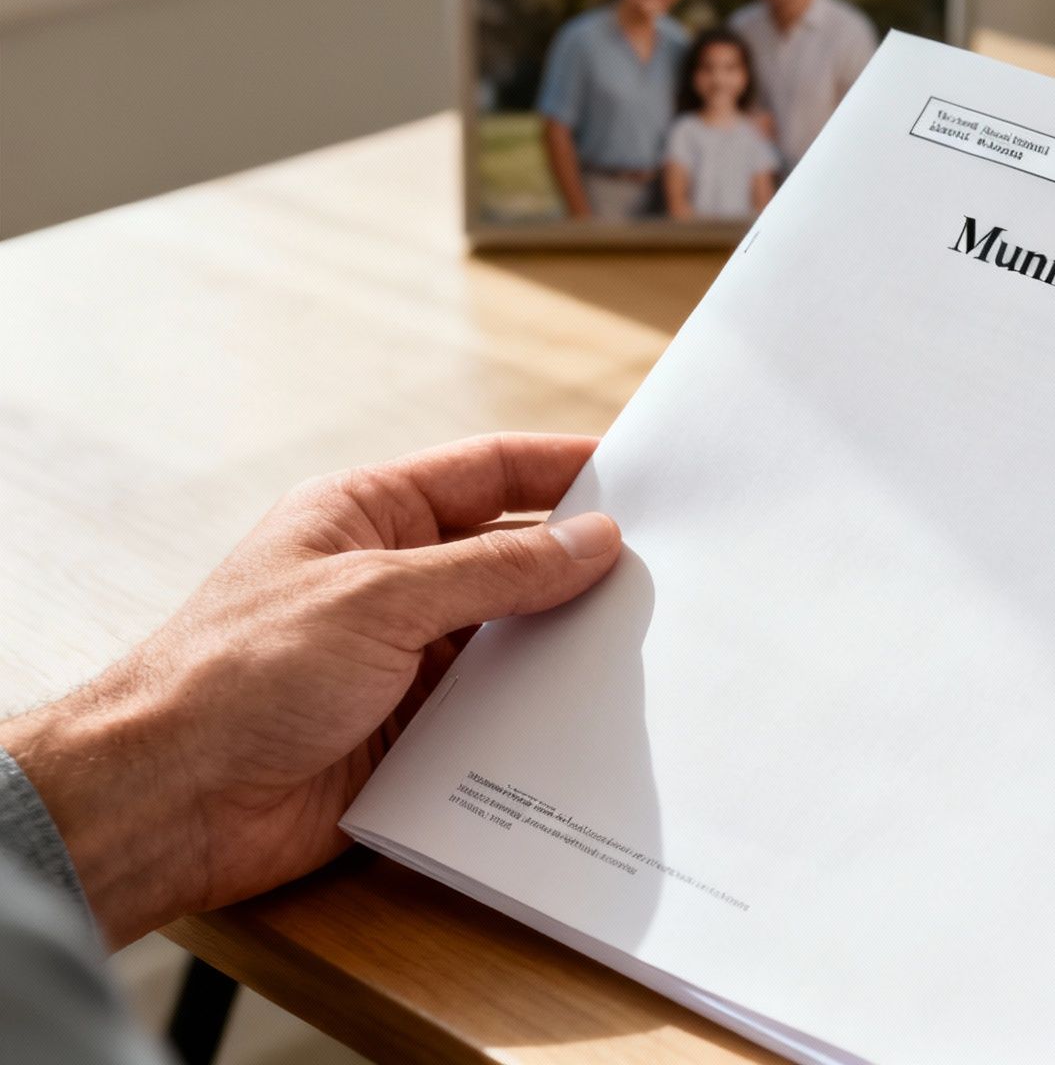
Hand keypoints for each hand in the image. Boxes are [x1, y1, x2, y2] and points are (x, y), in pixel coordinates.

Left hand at [0, 434, 621, 946]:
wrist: (170, 801)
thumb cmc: (239, 673)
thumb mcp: (380, 596)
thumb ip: (494, 569)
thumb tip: (592, 540)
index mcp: (367, 515)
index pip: (486, 473)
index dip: (564, 467)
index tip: (642, 474)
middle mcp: (389, 580)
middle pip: (508, 557)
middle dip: (580, 566)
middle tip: (668, 571)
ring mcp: (401, 658)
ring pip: (510, 640)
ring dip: (564, 648)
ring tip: (648, 648)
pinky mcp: (410, 732)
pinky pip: (495, 715)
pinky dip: (538, 717)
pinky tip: (592, 721)